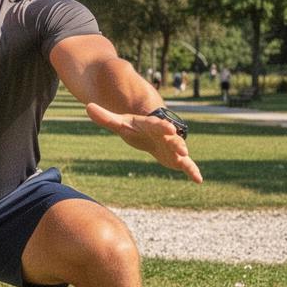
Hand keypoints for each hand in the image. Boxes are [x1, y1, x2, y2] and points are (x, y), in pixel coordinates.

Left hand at [86, 102, 202, 183]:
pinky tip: (199, 180)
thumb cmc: (135, 128)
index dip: (162, 126)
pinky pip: (186, 165)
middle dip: (176, 141)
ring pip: (179, 150)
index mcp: (152, 125)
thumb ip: (105, 118)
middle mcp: (165, 135)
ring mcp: (172, 146)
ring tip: (186, 159)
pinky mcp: (176, 158)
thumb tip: (87, 107)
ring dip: (183, 155)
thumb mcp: (120, 124)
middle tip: (182, 146)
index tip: (168, 127)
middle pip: (172, 138)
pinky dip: (193, 171)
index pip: (157, 125)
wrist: (147, 135)